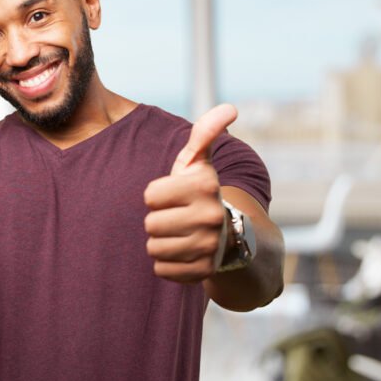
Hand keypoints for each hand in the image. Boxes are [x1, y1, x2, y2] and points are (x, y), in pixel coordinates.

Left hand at [144, 104, 237, 282]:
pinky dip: (166, 264)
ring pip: (154, 249)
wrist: (227, 234)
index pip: (149, 196)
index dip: (156, 195)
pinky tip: (182, 252)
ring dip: (160, 242)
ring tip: (179, 234)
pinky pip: (161, 270)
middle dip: (157, 220)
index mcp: (205, 186)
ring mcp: (209, 247)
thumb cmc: (199, 192)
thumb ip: (205, 133)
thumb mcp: (199, 162)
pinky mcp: (203, 272)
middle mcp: (211, 217)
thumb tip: (231, 108)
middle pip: (150, 224)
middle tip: (176, 217)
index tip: (174, 195)